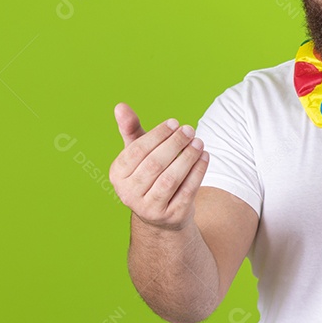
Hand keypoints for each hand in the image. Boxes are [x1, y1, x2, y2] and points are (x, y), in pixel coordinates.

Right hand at [109, 102, 209, 230]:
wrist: (161, 214)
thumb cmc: (149, 173)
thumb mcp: (138, 152)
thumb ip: (130, 129)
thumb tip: (120, 106)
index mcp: (117, 175)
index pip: (137, 151)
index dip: (157, 135)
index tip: (174, 123)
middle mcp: (128, 194)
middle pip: (154, 165)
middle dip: (174, 144)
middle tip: (189, 130)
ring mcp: (149, 209)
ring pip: (171, 179)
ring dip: (187, 157)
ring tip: (199, 142)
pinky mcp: (171, 216)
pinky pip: (187, 191)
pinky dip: (198, 172)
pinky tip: (204, 156)